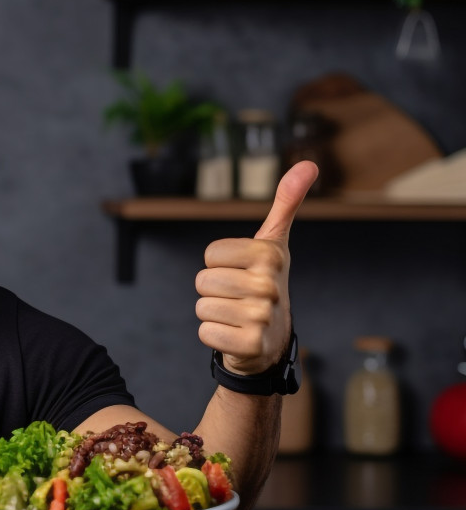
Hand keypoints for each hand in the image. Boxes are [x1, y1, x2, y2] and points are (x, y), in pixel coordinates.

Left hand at [195, 161, 318, 375]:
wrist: (272, 341)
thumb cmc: (265, 284)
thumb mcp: (274, 245)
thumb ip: (285, 204)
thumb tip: (309, 165)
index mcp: (270, 255)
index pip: (210, 254)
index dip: (218, 265)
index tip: (241, 272)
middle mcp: (269, 285)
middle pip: (202, 281)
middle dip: (213, 291)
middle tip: (238, 298)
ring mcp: (262, 317)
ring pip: (202, 307)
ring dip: (213, 313)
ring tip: (236, 315)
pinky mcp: (250, 345)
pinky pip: (205, 332)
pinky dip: (214, 336)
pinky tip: (235, 335)